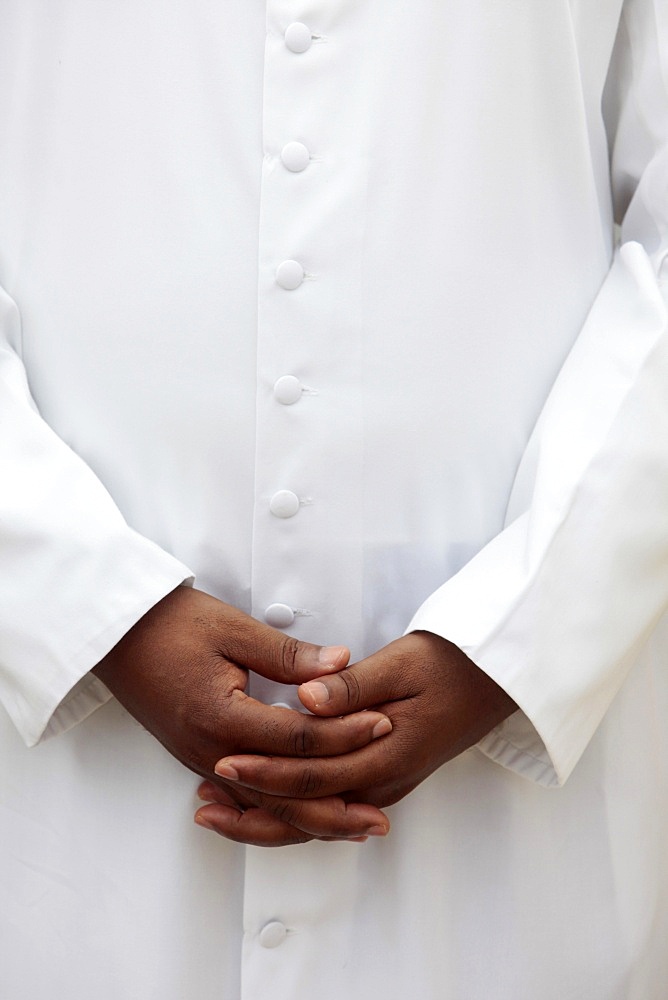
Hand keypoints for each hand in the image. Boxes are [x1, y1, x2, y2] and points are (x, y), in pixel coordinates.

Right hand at [93, 586, 391, 844]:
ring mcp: (200, 759)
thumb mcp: (233, 629)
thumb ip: (289, 655)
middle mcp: (210, 749)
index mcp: (222, 716)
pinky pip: (242, 797)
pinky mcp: (196, 757)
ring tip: (349, 828)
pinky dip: (274, 810)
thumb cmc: (170, 624)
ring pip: (262, 805)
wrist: (115, 633)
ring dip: (308, 819)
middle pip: (282, 793)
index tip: (383, 723)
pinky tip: (297, 815)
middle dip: (334, 808)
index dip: (345, 732)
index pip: (299, 738)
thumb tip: (341, 664)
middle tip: (379, 820)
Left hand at [205, 631, 516, 816]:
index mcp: (389, 754)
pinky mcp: (382, 778)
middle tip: (203, 804)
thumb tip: (306, 700)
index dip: (265, 770)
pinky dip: (292, 811)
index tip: (224, 760)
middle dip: (254, 808)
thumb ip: (352, 686)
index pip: (313, 774)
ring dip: (267, 819)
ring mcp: (385, 784)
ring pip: (316, 818)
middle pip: (309, 811)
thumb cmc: (451, 664)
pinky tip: (263, 804)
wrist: (496, 679)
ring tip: (218, 813)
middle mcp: (385, 781)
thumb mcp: (403, 662)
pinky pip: (329, 808)